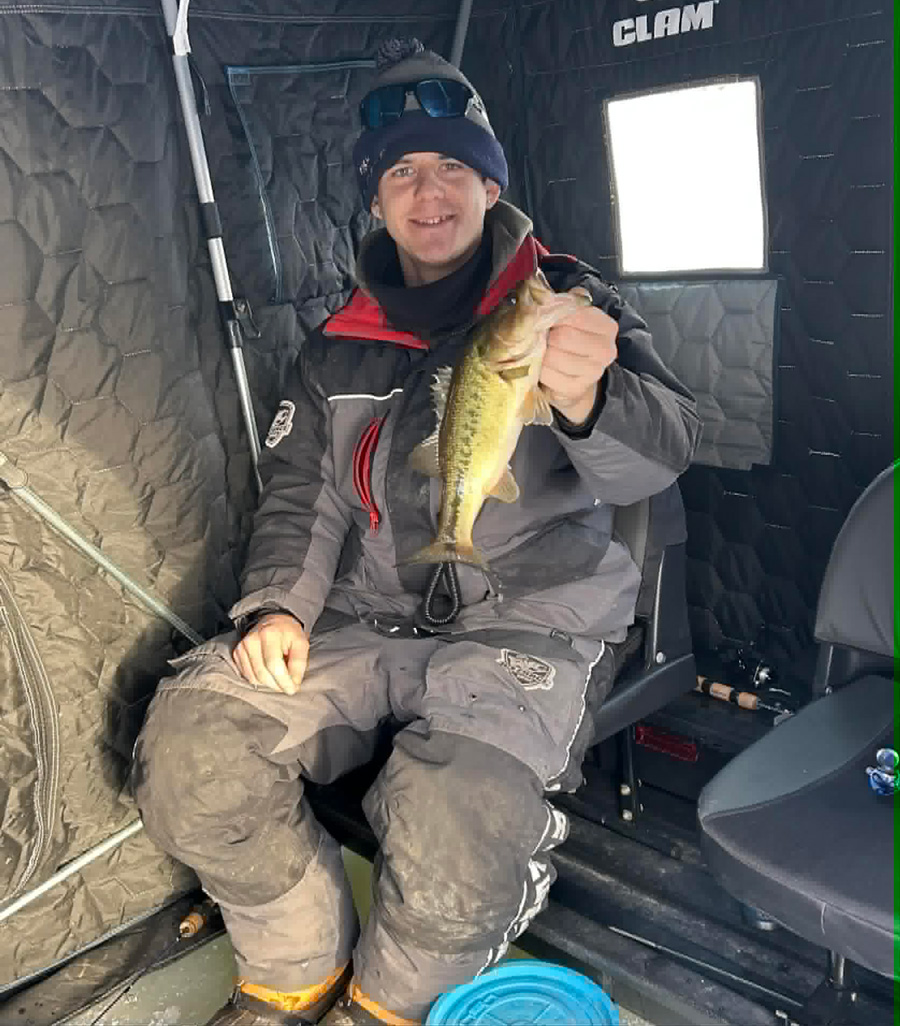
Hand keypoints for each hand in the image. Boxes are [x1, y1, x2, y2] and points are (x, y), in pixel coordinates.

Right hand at [233, 613, 308, 694]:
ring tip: (280, 675)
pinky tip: (269, 672)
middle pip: (263, 674)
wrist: (273, 622)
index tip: (293, 689)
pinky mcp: (237, 654)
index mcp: (270, 634)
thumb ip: (299, 663)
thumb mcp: (301, 644)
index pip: (274, 665)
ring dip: (269, 683)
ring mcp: (242, 647)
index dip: (284, 681)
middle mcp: (252, 640)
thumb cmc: (289, 634)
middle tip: (288, 685)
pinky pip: (248, 676)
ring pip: (254, 678)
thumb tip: (293, 683)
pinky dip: (260, 680)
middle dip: (277, 685)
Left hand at [540, 301, 617, 425]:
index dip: (553, 314)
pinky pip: (547, 375)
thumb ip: (565, 302)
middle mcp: (605, 350)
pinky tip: (542, 367)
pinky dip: (538, 370)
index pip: (574, 313)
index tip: (545, 317)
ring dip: (540, 353)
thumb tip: (545, 295)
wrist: (576, 379)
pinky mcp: (575, 389)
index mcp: (607, 327)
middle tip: (541, 336)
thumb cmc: (572, 342)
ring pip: (553, 357)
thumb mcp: (574, 316)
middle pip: (562, 336)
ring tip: (541, 351)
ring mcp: (593, 372)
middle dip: (545, 335)